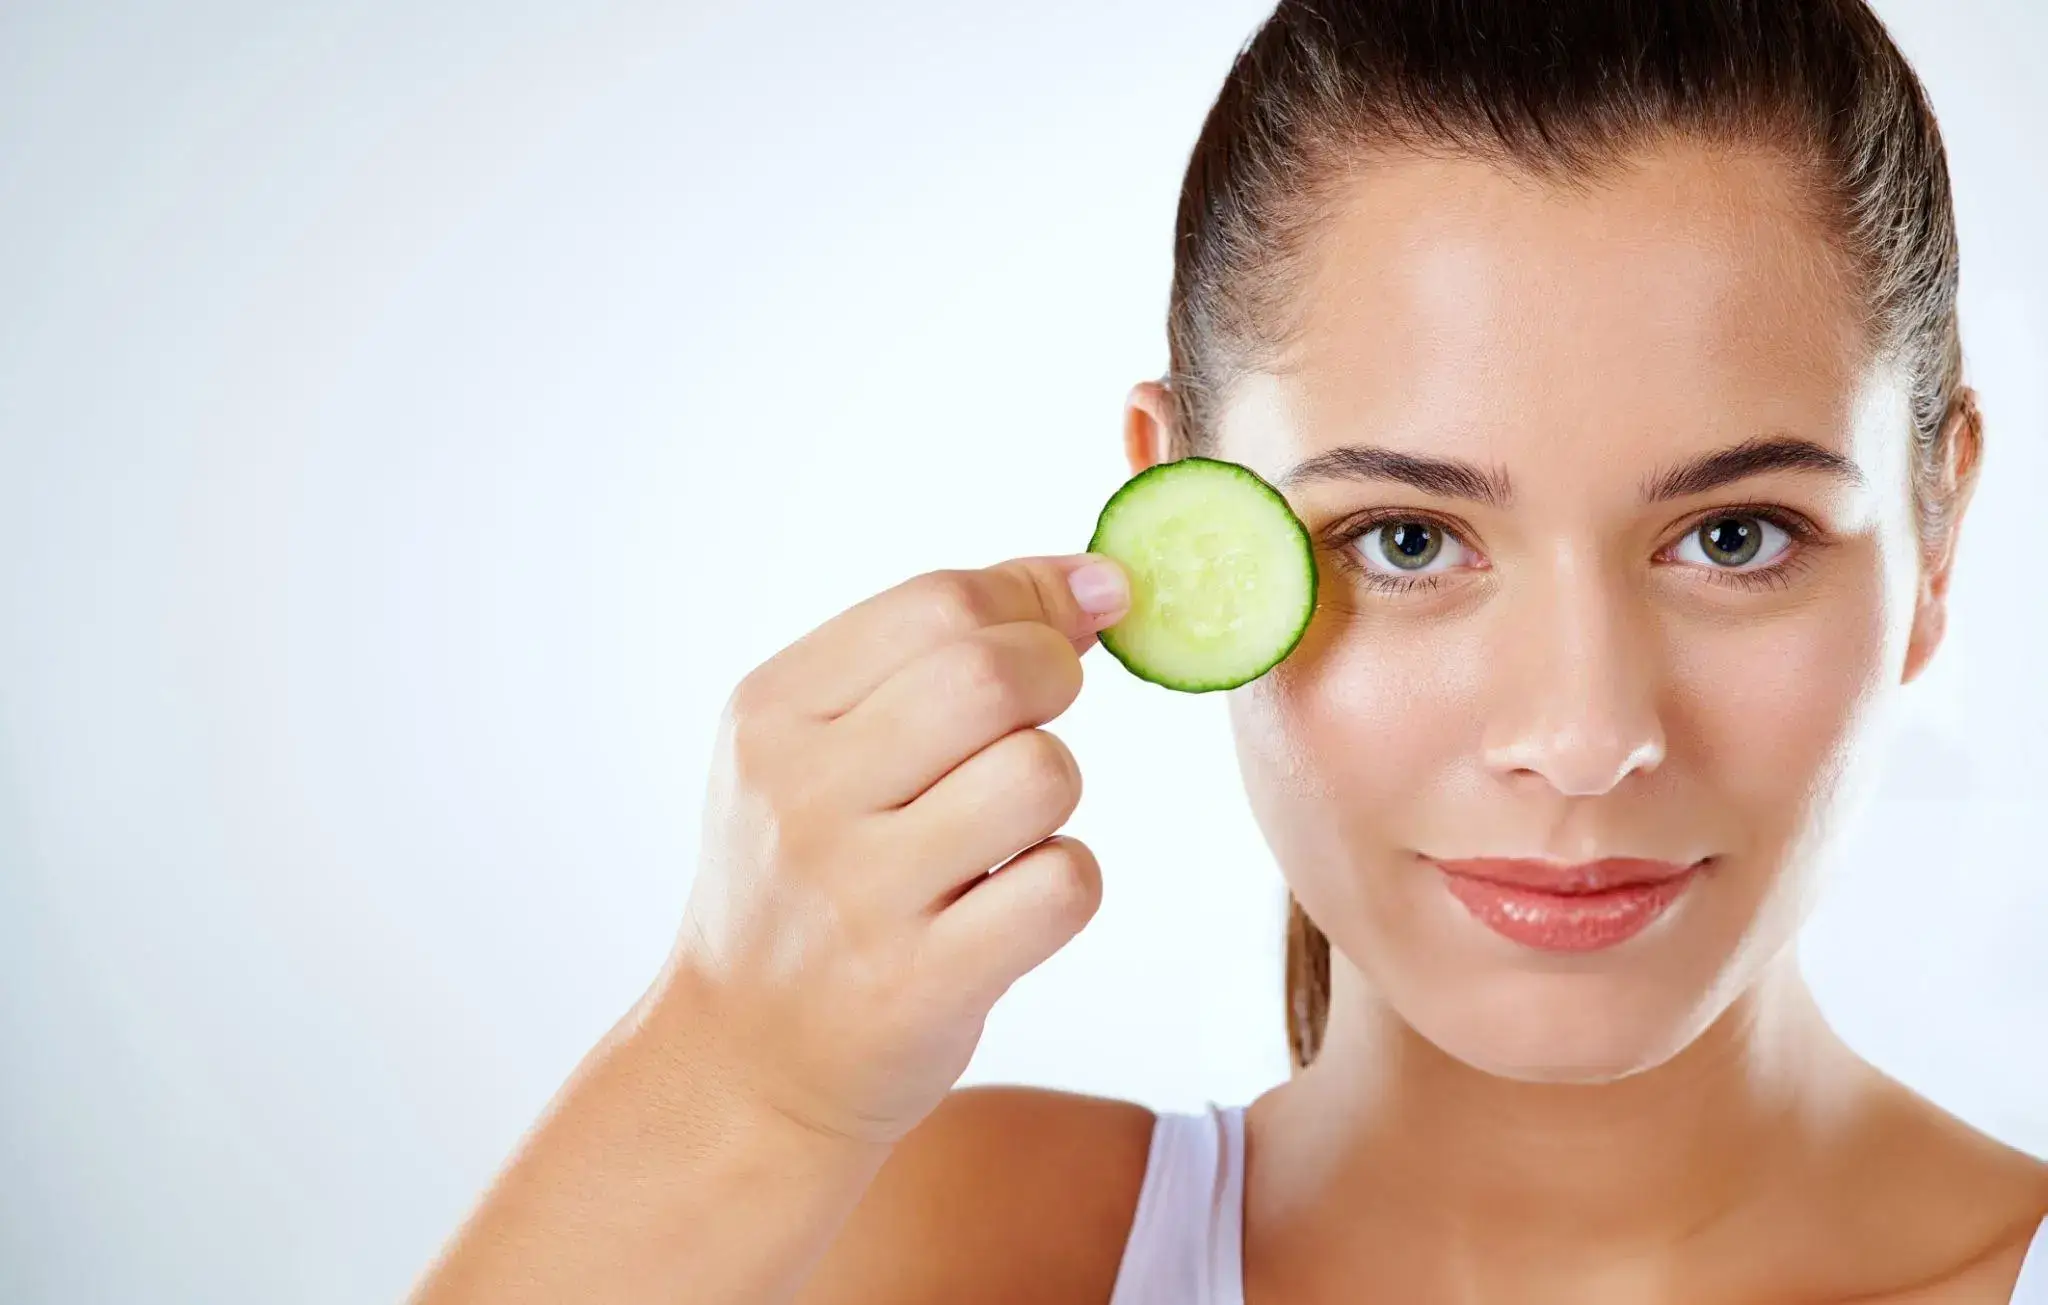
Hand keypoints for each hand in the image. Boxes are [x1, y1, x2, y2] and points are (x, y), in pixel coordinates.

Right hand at [665, 554, 1130, 1148]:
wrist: (743, 1059)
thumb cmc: (809, 876)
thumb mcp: (817, 747)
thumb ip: (936, 652)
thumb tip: (1097, 582)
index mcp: (772, 713)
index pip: (936, 603)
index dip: (1032, 596)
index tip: (1077, 613)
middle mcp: (802, 795)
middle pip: (991, 674)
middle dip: (1055, 675)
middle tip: (1046, 712)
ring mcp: (858, 894)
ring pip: (1041, 775)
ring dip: (1056, 789)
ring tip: (1006, 825)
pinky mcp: (921, 982)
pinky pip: (1064, 885)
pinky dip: (1065, 881)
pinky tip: (1012, 898)